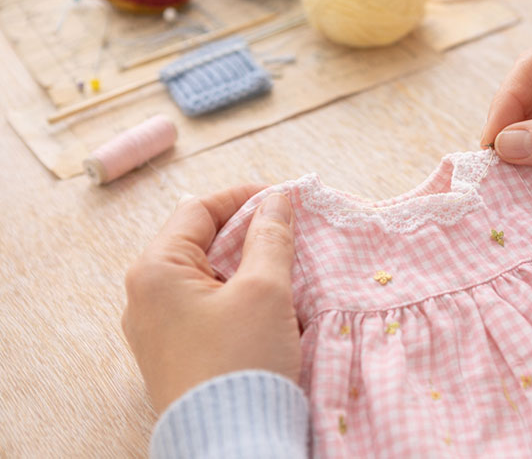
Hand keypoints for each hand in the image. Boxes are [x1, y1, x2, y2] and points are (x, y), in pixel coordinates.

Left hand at [122, 186, 299, 413]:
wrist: (231, 443)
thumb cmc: (242, 362)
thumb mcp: (264, 290)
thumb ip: (270, 237)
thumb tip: (276, 201)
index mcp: (155, 271)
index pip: (197, 210)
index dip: (242, 198)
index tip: (281, 198)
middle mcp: (144, 298)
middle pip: (198, 243)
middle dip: (245, 233)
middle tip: (286, 234)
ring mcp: (156, 330)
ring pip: (204, 277)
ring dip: (243, 266)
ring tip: (282, 270)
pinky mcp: (173, 355)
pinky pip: (203, 309)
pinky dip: (235, 297)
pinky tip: (266, 305)